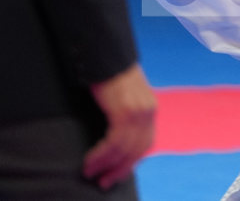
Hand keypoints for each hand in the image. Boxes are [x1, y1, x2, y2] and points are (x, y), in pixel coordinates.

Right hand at [84, 62, 155, 188]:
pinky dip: (102, 155)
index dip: (132, 162)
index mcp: (150, 109)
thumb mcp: (123, 98)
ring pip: (125, 149)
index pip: (146, 143)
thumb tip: (114, 139)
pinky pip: (115, 141)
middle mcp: (149, 111)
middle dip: (121, 169)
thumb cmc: (110, 76)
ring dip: (106, 165)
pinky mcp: (125, 110)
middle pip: (138, 150)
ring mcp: (138, 110)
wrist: (107, 55)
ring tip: (90, 173)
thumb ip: (124, 116)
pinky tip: (89, 161)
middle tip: (104, 183)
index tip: (117, 174)